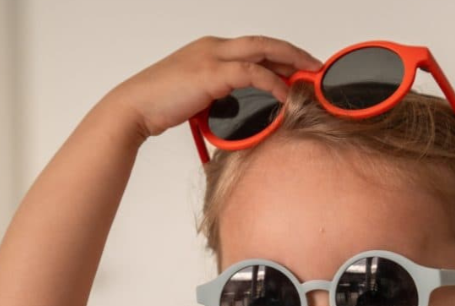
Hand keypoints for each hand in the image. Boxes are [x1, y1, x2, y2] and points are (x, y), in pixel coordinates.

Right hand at [105, 35, 321, 140]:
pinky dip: (272, 83)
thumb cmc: (163, 106)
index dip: (282, 54)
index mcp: (211, 50)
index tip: (303, 68)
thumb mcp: (200, 99)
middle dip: (294, 53)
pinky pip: (251, 73)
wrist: (135, 107)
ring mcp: (212, 57)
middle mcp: (213, 47)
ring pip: (261, 50)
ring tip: (311, 77)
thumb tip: (242, 113)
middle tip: (318, 66)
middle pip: (264, 42)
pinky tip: (287, 95)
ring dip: (290, 62)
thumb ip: (222, 99)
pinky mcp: (210, 73)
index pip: (255, 46)